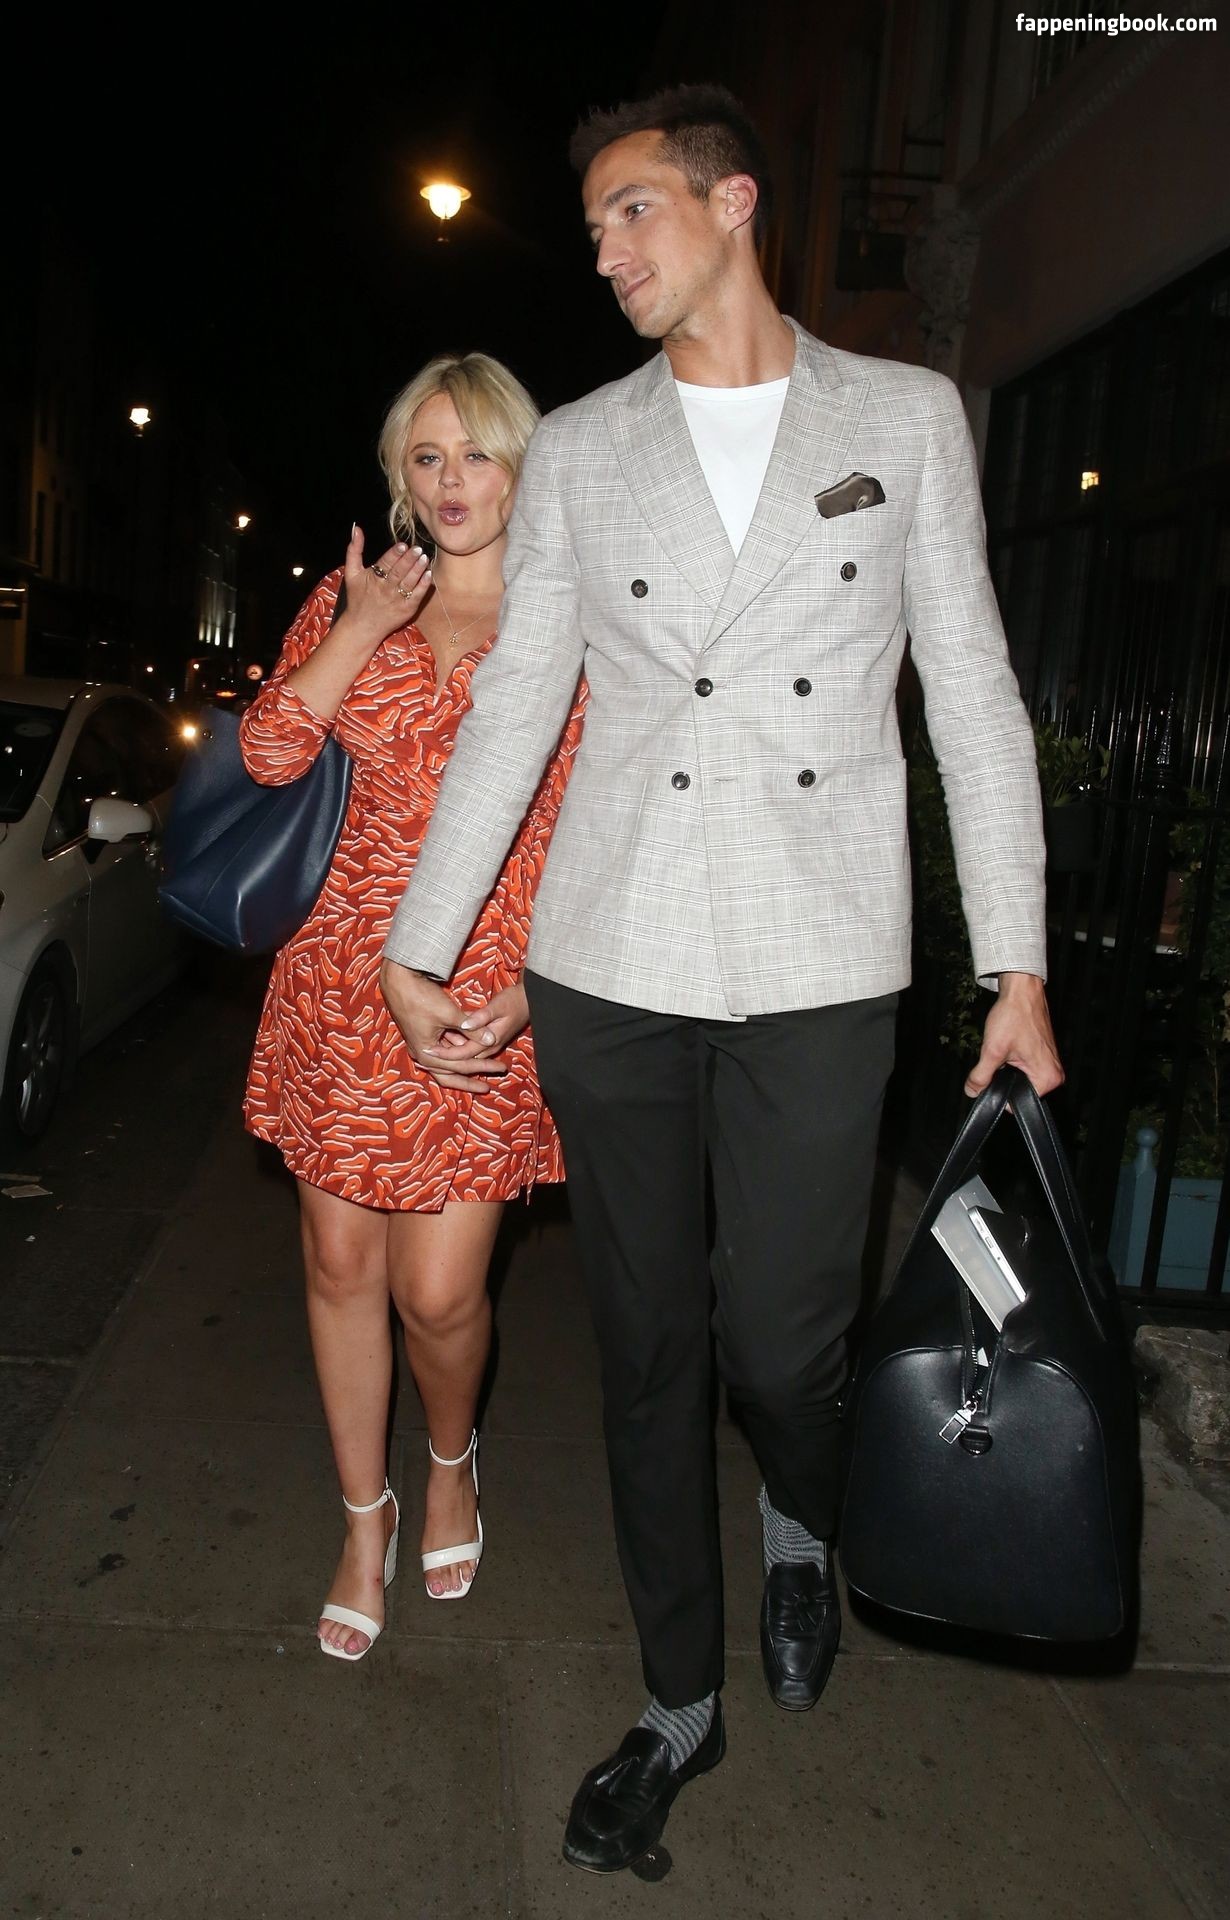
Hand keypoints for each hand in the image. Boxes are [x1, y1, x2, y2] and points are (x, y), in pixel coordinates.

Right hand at [342, 526, 432, 650]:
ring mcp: (397, 600)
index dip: (394, 554)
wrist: (362, 626)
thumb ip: (354, 549)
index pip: (385, 564)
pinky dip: (423, 586)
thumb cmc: (357, 597)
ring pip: (409, 582)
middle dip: (409, 560)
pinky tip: (428, 575)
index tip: (403, 545)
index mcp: (373, 578)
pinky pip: (417, 596)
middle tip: (418, 549)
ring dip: (418, 570)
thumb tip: (356, 528)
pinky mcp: (406, 610)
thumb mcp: (351, 573)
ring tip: (425, 558)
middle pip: (398, 572)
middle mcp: (385, 589)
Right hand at [380, 960, 504, 1092]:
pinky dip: (458, 1049)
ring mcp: (421, 1046)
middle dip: (472, 1077)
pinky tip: (472, 1049)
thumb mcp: (449, 1014)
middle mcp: (422, 1055)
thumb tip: (492, 1040)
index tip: (500, 1068)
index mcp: (427, 1054)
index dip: (482, 1067)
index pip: (461, 1066)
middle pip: (451, 1074)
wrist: (398, 980)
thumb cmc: (421, 997)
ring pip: (447, 1062)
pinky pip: (443, 1049)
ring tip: (486, 1065)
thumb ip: (472, 1029)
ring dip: (465, 1062)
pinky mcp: (423, 1035)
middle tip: (491, 1082)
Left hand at [422, 983, 529, 1087]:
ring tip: (428, 1050)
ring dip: (448, 1053)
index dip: (445, 1054)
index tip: (428, 1049)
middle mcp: (489, 1047)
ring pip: (464, 1054)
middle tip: (422, 1056)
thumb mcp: (498, 1006)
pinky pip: (467, 1047)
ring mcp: (489, 1045)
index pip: (463, 1054)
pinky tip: (441, 1040)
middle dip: (444, 1059)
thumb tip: (464, 1025)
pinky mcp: (487, 1039)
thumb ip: (481, 1018)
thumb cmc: (514, 1000)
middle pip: (462, 1060)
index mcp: (491, 1042)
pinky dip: (454, 1045)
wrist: (530, 1000)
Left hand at [965, 972, 1064, 1098]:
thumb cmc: (1014, 1015)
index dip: (998, 1091)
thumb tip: (972, 1091)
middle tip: (1000, 1057)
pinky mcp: (1044, 1057)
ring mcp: (1050, 1066)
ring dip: (1007, 1069)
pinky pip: (1024, 1069)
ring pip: (1019, 1079)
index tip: (992, 1074)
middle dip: (1003, 1078)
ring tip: (1006, 1049)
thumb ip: (981, 1076)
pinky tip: (1010, 1047)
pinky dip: (1012, 1062)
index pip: (1016, 1102)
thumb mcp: (993, 1049)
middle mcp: (1054, 1075)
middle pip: (1018, 1091)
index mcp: (1048, 1078)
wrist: (1022, 992)